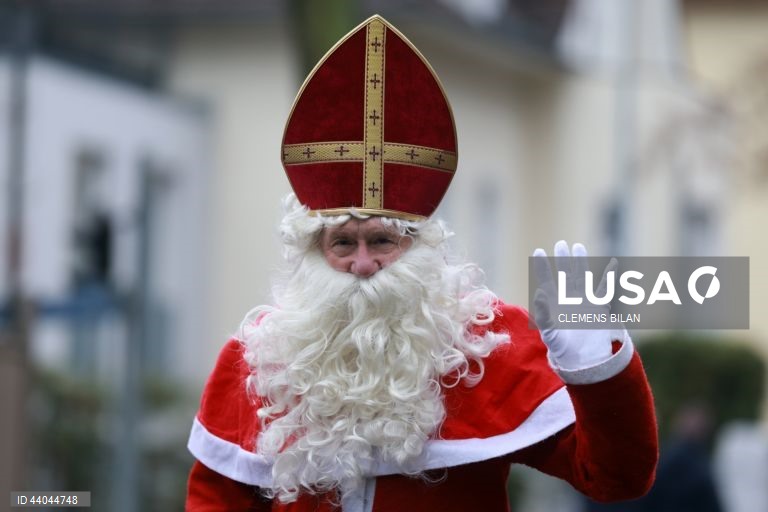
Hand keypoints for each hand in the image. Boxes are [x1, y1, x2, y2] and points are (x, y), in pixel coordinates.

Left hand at [532, 241, 615, 369]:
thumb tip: (539, 294)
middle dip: (563, 259)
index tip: (538, 251)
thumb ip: (543, 315)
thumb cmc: (563, 350)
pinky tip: (612, 263)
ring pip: (582, 277)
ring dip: (580, 262)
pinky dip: (608, 276)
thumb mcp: (550, 333)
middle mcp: (568, 300)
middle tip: (561, 243)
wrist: (584, 361)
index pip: (547, 280)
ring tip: (577, 247)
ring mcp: (583, 302)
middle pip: (565, 274)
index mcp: (554, 304)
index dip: (542, 267)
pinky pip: (604, 289)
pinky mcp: (598, 307)